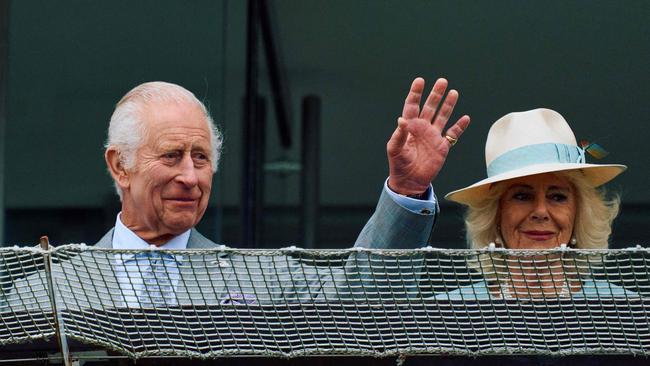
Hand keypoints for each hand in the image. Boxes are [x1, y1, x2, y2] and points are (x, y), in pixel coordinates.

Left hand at [387, 77, 470, 194]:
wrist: (409, 181)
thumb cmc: (398, 164)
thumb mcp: (394, 150)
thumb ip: (398, 135)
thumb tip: (401, 120)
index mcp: (409, 127)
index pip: (412, 106)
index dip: (416, 93)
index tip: (420, 81)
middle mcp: (422, 128)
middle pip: (430, 107)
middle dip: (436, 94)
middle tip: (442, 81)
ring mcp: (433, 136)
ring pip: (442, 117)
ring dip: (448, 105)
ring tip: (453, 92)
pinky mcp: (442, 146)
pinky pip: (453, 134)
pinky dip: (460, 126)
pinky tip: (465, 118)